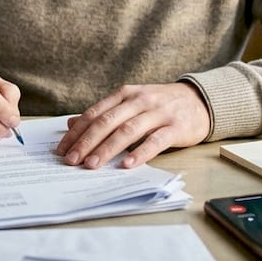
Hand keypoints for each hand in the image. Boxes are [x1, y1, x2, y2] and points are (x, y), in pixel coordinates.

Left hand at [55, 83, 210, 168]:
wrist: (199, 100)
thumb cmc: (160, 105)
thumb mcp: (130, 104)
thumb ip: (104, 113)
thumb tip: (72, 124)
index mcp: (125, 94)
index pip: (95, 113)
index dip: (77, 131)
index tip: (62, 149)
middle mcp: (140, 100)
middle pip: (108, 121)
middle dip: (87, 141)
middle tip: (72, 160)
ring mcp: (159, 113)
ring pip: (128, 130)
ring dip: (107, 148)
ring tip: (92, 165)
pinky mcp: (176, 127)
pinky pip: (156, 140)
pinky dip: (140, 152)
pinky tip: (126, 164)